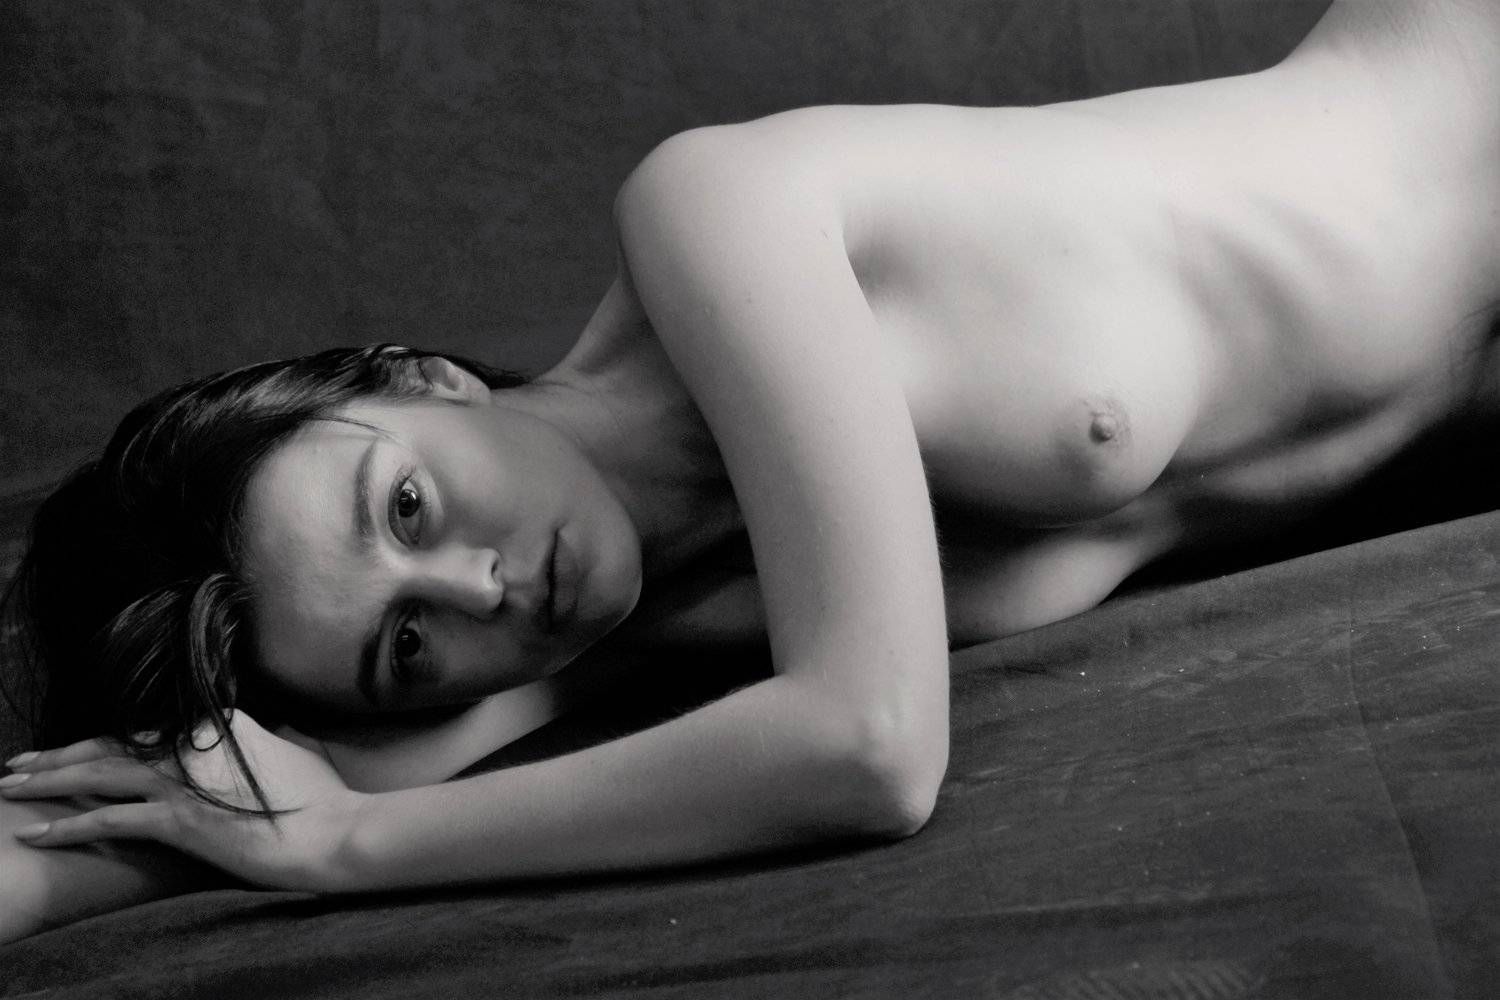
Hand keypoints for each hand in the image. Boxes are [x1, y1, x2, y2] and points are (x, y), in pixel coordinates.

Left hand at [1, 710, 365, 891]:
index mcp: (217, 728)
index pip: (145, 731)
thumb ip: (268, 739)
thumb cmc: (322, 798)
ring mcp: (184, 783)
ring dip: (49, 781)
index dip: (103, 741)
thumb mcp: (295, 752)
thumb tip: (265, 732)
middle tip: (20, 762)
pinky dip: (68, 826)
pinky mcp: (179, 820)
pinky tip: (36, 831)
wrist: (333, 834)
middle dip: (60, 754)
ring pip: (100, 774)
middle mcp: (193, 747)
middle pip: (112, 745)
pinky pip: (109, 820)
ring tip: (13, 787)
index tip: (73, 751)